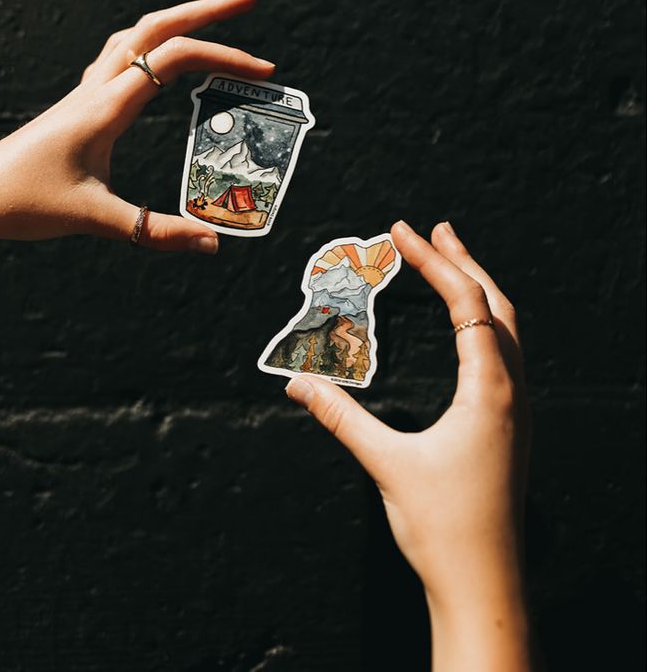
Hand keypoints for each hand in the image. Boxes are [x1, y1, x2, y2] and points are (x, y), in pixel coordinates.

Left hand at [0, 0, 273, 280]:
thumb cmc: (25, 201)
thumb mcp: (95, 220)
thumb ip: (154, 230)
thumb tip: (210, 243)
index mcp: (107, 104)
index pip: (174, 58)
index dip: (223, 56)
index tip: (263, 70)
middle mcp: (99, 87)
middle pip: (158, 25)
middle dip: (208, 9)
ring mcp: (88, 91)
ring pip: (138, 33)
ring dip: (180, 19)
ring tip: (216, 18)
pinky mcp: (82, 103)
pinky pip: (123, 55)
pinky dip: (154, 43)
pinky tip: (164, 60)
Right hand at [286, 220, 533, 671]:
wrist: (485, 586)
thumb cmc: (443, 527)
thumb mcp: (386, 464)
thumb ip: (341, 417)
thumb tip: (297, 382)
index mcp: (489, 388)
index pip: (467, 302)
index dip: (434, 261)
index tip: (404, 230)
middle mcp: (511, 390)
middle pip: (497, 305)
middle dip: (465, 261)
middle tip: (435, 228)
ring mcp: (517, 409)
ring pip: (508, 329)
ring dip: (480, 288)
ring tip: (451, 260)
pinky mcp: (510, 426)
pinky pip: (507, 354)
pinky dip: (486, 322)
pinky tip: (468, 328)